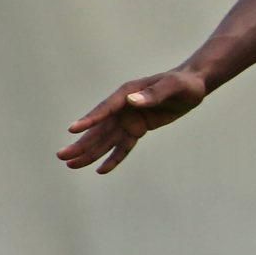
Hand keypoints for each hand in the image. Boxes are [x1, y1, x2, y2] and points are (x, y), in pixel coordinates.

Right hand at [59, 69, 208, 173]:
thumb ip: (154, 94)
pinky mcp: (137, 129)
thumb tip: (132, 101)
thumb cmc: (183, 83)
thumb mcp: (173, 87)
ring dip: (89, 153)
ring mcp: (129, 119)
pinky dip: (113, 158)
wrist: (193, 86)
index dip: (90, 120)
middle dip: (81, 143)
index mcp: (127, 93)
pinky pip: (123, 147)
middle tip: (62, 156)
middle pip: (99, 129)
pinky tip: (100, 171)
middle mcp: (123, 107)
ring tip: (71, 166)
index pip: (105, 109)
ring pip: (106, 140)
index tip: (72, 130)